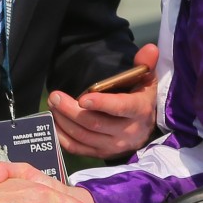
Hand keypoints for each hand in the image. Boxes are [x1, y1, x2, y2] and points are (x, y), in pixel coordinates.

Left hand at [49, 44, 158, 158]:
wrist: (146, 129)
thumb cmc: (142, 99)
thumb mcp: (147, 80)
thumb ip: (146, 63)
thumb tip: (149, 48)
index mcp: (139, 111)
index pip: (120, 108)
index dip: (102, 104)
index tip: (83, 98)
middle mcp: (127, 132)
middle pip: (94, 123)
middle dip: (71, 110)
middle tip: (55, 96)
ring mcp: (113, 146)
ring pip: (83, 136)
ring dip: (64, 121)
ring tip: (53, 105)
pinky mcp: (102, 154)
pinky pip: (77, 148)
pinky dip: (62, 136)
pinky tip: (54, 122)